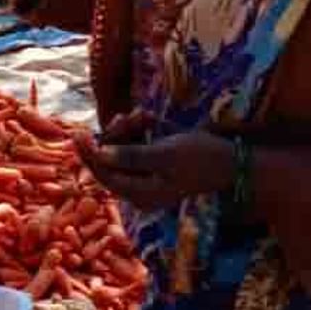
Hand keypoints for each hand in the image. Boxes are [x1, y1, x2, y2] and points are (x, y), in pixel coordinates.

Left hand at [76, 128, 235, 211]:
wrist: (231, 162)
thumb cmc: (199, 158)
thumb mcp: (163, 155)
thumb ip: (130, 157)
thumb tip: (99, 155)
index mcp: (140, 193)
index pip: (103, 175)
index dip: (88, 154)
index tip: (79, 132)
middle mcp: (140, 189)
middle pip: (109, 161)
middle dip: (114, 136)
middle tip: (127, 116)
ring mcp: (146, 177)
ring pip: (120, 151)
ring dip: (127, 130)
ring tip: (142, 116)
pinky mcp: (153, 164)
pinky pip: (133, 146)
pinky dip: (136, 132)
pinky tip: (147, 118)